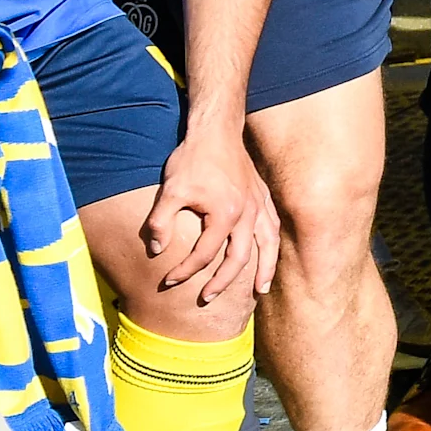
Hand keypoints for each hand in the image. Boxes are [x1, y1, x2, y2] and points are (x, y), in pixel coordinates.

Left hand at [143, 130, 278, 304]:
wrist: (216, 132)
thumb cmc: (192, 160)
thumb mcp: (170, 191)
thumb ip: (160, 222)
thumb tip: (157, 250)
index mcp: (225, 214)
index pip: (205, 254)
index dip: (185, 271)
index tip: (168, 281)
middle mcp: (247, 214)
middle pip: (239, 258)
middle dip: (222, 282)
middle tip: (207, 298)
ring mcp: (259, 205)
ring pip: (267, 245)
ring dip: (264, 269)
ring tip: (260, 290)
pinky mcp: (262, 196)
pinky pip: (272, 228)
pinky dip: (272, 246)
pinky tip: (269, 255)